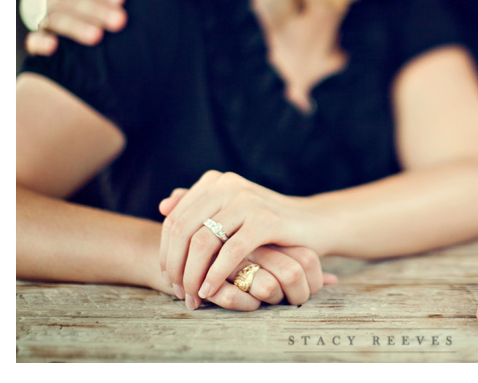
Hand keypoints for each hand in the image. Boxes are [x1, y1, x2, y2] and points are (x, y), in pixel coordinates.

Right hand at [25, 0, 126, 55]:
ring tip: (97, 36)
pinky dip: (39, 42)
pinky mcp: (38, 43)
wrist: (86, 38)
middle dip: (95, 10)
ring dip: (76, 27)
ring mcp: (46, 20)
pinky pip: (32, 41)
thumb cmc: (100, 9)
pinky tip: (52, 46)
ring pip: (56, 19)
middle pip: (69, 0)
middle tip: (120, 20)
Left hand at [158, 171, 327, 308]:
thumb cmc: (268, 222)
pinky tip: (211, 290)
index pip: (175, 218)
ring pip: (203, 243)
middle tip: (179, 292)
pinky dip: (217, 275)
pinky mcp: (266, 220)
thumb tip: (163, 206)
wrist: (314, 223)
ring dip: (193, 275)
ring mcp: (248, 201)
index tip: (169, 277)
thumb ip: (198, 206)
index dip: (166, 251)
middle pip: (183, 230)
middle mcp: (229, 185)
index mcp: (216, 181)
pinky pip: (230, 252)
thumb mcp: (231, 211)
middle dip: (176, 267)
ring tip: (194, 295)